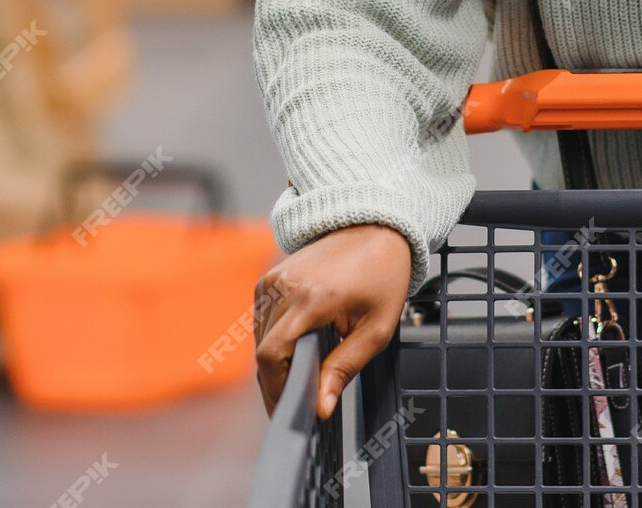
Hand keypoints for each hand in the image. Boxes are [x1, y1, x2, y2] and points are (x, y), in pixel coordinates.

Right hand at [253, 223, 412, 419]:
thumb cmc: (383, 277)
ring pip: (258, 335)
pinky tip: (292, 348)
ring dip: (272, 361)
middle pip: (262, 349)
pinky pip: (261, 318)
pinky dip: (271, 338)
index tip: (287, 411)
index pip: (271, 355)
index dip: (275, 389)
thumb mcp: (376, 329)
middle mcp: (285, 286)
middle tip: (295, 404)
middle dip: (275, 381)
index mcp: (312, 299)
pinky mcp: (271, 275)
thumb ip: (344, 369)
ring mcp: (274, 278)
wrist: (376, 229)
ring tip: (296, 379)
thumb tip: (321, 408)